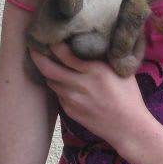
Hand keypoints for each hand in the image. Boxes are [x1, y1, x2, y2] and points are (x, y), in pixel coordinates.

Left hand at [29, 42, 149, 146]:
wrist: (128, 127)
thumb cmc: (129, 96)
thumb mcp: (121, 71)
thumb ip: (103, 58)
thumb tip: (88, 43)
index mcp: (95, 71)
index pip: (65, 54)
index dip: (54, 44)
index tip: (50, 36)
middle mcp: (80, 84)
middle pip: (49, 68)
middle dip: (37, 56)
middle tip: (33, 47)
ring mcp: (73, 100)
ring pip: (50, 82)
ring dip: (47, 72)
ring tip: (46, 62)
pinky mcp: (69, 111)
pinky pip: (58, 95)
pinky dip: (58, 86)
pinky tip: (61, 82)